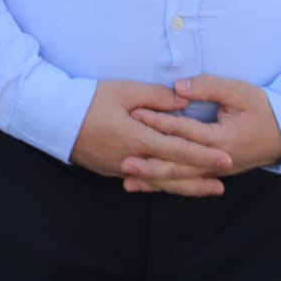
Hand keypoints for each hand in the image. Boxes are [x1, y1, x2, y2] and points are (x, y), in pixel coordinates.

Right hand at [71, 79, 232, 195]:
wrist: (54, 117)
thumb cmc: (89, 100)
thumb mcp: (124, 91)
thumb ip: (157, 97)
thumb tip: (185, 101)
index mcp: (139, 138)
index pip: (179, 150)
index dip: (204, 156)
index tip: (226, 159)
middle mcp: (133, 159)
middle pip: (173, 173)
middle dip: (200, 179)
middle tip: (224, 184)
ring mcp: (122, 168)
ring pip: (160, 182)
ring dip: (186, 186)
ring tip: (208, 190)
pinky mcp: (112, 170)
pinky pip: (144, 180)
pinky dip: (163, 184)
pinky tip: (174, 185)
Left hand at [124, 74, 280, 194]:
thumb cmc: (263, 109)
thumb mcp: (239, 92)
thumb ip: (208, 87)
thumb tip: (178, 88)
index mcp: (221, 139)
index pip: (184, 131)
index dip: (159, 122)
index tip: (135, 115)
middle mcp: (217, 161)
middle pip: (178, 165)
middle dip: (150, 164)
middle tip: (123, 162)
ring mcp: (216, 171)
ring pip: (180, 179)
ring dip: (154, 180)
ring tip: (127, 180)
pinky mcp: (214, 174)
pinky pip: (187, 182)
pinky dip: (166, 185)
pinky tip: (146, 186)